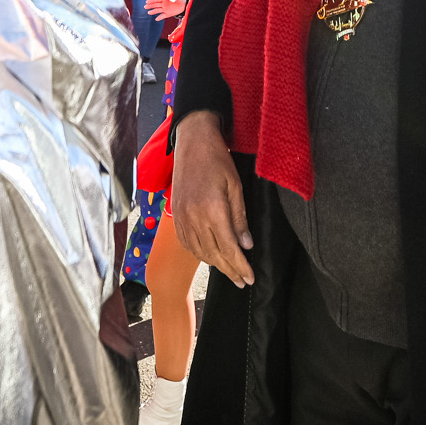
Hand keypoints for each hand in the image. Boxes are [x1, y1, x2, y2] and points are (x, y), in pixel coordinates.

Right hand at [144, 0, 188, 19]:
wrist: (184, 3)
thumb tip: (171, 0)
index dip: (152, 0)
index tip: (147, 1)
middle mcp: (163, 3)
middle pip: (156, 4)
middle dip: (150, 5)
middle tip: (145, 6)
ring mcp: (165, 9)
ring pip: (158, 10)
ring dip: (153, 11)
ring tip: (148, 12)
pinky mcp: (168, 14)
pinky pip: (163, 16)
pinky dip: (160, 17)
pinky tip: (156, 19)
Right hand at [170, 110, 252, 285]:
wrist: (192, 143)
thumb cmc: (217, 160)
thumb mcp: (236, 187)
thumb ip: (240, 218)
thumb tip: (246, 245)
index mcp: (212, 210)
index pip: (229, 248)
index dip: (240, 266)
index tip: (249, 278)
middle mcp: (194, 218)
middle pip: (214, 254)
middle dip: (230, 270)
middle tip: (242, 281)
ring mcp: (181, 218)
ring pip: (199, 252)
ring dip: (215, 264)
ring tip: (229, 271)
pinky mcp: (175, 216)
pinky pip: (187, 243)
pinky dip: (199, 253)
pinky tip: (209, 256)